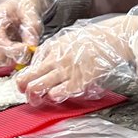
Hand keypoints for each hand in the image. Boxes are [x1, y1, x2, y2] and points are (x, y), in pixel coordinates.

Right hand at [0, 0, 52, 67]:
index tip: (27, 50)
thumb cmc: (24, 6)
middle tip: (18, 57)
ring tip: (14, 57)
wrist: (20, 1)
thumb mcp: (32, 12)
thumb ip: (32, 28)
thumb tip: (31, 46)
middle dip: (0, 60)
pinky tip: (8, 58)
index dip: (12, 50)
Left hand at [16, 15, 137, 102]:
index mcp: (52, 49)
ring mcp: (67, 71)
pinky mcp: (79, 80)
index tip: (24, 84)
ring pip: (39, 88)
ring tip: (39, 99)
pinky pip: (60, 92)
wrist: (114, 38)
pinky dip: (54, 96)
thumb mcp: (67, 38)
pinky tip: (57, 95)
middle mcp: (56, 60)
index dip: (23, 78)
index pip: (29, 67)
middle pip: (28, 79)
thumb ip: (52, 51)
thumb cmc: (94, 38)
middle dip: (24, 90)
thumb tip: (40, 63)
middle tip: (27, 94)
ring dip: (35, 97)